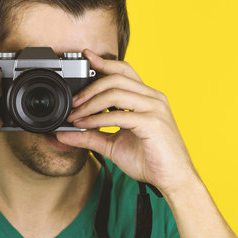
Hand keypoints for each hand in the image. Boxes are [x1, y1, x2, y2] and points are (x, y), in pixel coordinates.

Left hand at [56, 49, 198, 196]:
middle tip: (73, 101)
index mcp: (147, 98)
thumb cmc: (150, 161)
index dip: (104, 62)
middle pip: (117, 77)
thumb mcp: (113, 145)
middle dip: (90, 87)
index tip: (86, 57)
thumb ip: (89, 136)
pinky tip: (85, 124)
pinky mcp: (153, 122)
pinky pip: (119, 114)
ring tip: (75, 114)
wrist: (174, 181)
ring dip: (91, 102)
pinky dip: (97, 118)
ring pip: (116, 92)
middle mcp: (153, 98)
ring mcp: (155, 108)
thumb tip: (63, 134)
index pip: (124, 71)